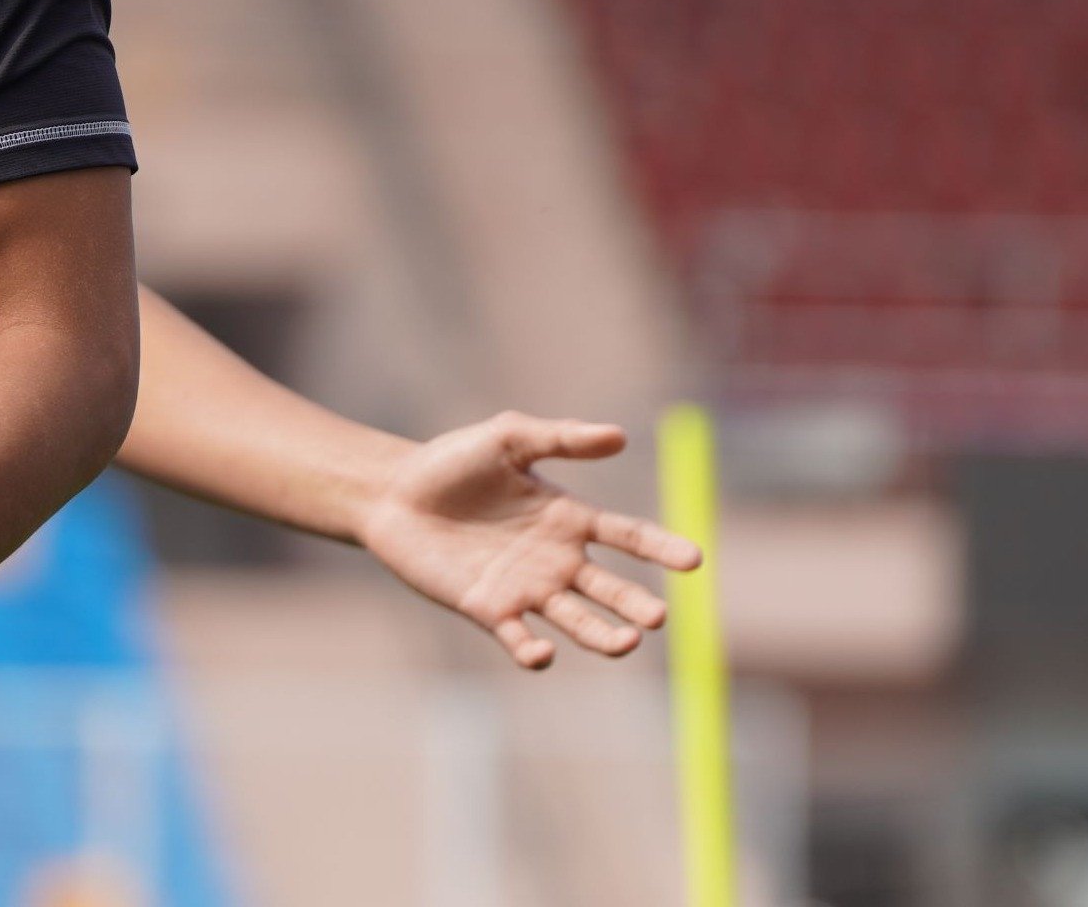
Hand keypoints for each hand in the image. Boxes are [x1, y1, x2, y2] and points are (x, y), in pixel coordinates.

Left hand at [357, 414, 705, 669]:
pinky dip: (533, 650)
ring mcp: (526, 589)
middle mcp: (557, 560)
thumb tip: (619, 436)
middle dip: (636, 605)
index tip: (695, 559)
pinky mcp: (490, 610)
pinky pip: (519, 638)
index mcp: (569, 518)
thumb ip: (559, 439)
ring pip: (576, 621)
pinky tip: (540, 652)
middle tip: (657, 617)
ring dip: (601, 635)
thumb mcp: (507, 438)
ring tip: (625, 642)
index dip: (661, 548)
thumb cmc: (452, 462)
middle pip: (610, 589)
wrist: (392, 493)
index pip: (629, 536)